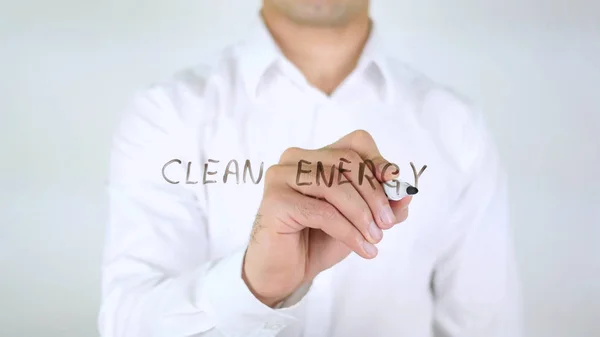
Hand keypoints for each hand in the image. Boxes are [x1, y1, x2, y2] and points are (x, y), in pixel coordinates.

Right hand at [242, 130, 412, 306]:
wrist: (286, 272)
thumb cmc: (318, 240)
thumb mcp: (359, 220)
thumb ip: (383, 205)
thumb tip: (407, 192)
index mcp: (316, 156)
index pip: (355, 143)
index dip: (378, 161)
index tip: (395, 185)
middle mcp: (295, 159)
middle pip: (346, 161)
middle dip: (374, 193)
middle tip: (387, 223)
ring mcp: (281, 177)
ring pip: (333, 184)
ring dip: (361, 213)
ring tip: (375, 238)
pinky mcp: (274, 200)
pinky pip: (322, 211)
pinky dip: (348, 231)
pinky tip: (362, 248)